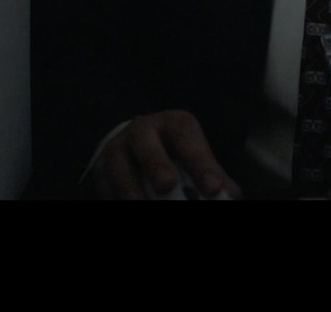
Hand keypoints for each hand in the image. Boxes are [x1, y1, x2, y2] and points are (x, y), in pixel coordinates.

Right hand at [90, 111, 241, 199]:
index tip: (213, 188)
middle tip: (167, 186)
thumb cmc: (175, 155)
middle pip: (143, 138)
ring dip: (129, 185)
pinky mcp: (102, 169)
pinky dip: (115, 196)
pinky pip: (105, 183)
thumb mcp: (196, 158)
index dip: (199, 161)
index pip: (186, 134)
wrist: (139, 149)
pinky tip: (127, 204)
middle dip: (155, 162)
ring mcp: (118, 148)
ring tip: (140, 204)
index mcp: (172, 124)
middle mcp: (142, 130)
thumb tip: (229, 194)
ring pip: (118, 161)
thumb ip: (213, 176)